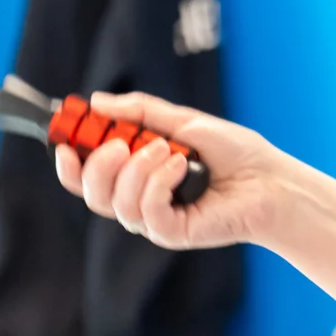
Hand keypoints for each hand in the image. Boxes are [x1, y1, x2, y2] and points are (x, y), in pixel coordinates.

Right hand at [55, 91, 284, 251]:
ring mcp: (155, 220)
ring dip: (138, 169)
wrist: (271, 179)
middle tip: (118, 144)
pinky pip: (147, 212)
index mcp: (136, 176)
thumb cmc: (234, 153)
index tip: (63, 142)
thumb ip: (140, 113)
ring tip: (170, 151)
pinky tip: (182, 168)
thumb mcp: (182, 122)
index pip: (87, 178)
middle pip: (92, 195)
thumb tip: (97, 101)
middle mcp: (140, 201)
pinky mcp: (173, 233)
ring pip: (117, 203)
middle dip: (97, 167)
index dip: (69, 164)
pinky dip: (159, 183)